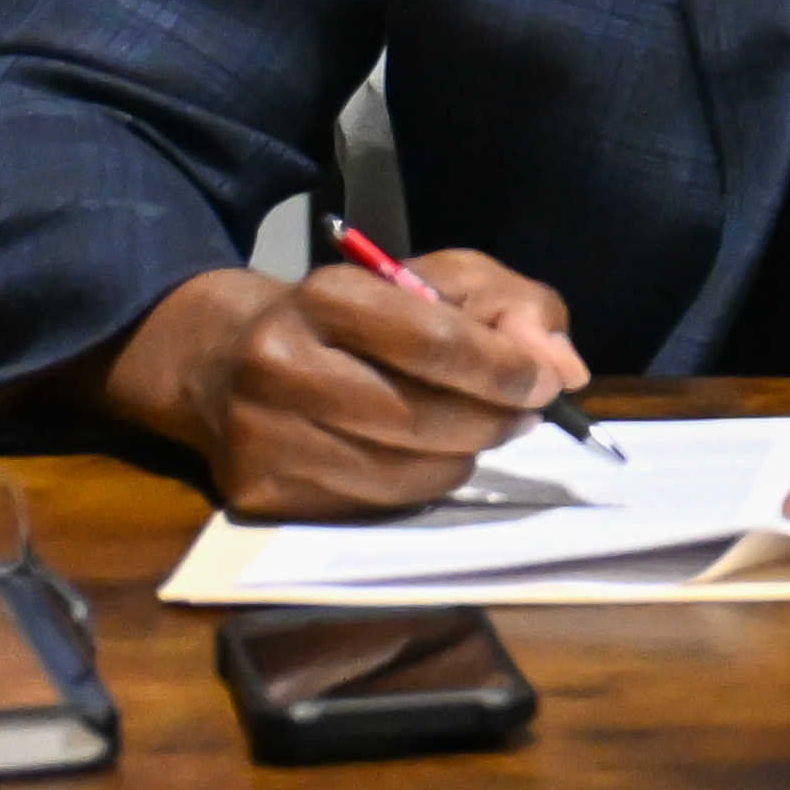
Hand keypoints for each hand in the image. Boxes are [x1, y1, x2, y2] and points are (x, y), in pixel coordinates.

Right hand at [115, 243, 591, 517]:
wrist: (226, 359)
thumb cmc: (355, 317)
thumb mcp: (435, 282)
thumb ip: (513, 308)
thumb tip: (563, 370)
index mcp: (325, 296)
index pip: (432, 341)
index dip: (503, 368)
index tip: (545, 384)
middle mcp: (281, 364)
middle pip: (421, 417)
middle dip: (492, 421)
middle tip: (522, 415)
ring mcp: (263, 435)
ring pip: (403, 473)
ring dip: (460, 459)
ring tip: (469, 433)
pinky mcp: (258, 492)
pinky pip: (370, 507)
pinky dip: (414, 488)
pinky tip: (415, 457)